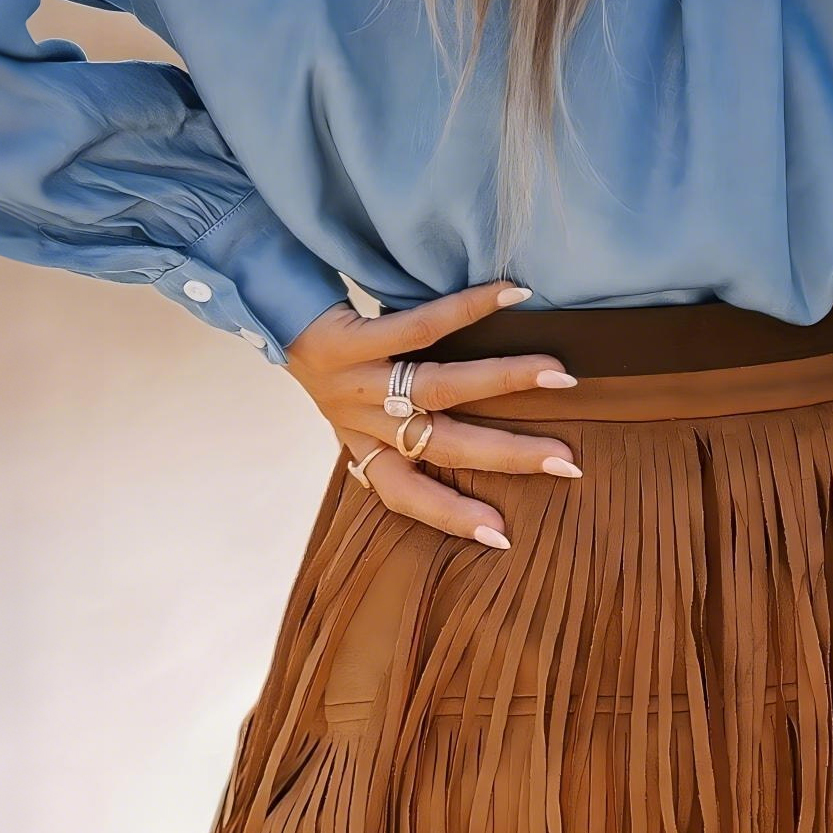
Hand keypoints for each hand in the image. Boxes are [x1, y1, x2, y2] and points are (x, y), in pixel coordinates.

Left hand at [284, 280, 581, 546]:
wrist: (266, 303)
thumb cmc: (329, 358)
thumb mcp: (355, 407)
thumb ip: (402, 425)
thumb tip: (489, 435)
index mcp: (362, 446)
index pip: (406, 496)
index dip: (451, 519)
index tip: (504, 536)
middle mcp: (360, 421)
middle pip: (442, 447)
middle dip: (508, 457)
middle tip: (566, 464)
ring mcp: (354, 380)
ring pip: (438, 390)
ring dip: (505, 382)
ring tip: (557, 375)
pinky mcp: (351, 335)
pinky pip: (419, 325)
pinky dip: (470, 310)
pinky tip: (511, 295)